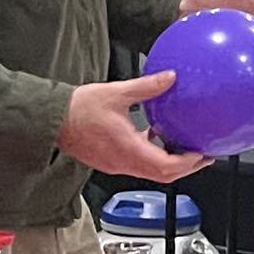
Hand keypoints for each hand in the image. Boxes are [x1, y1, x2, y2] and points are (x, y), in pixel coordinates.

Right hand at [60, 73, 201, 180]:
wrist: (50, 119)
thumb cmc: (77, 109)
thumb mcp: (117, 93)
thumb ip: (147, 86)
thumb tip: (170, 77)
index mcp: (128, 149)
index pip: (166, 166)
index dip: (188, 163)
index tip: (202, 154)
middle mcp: (123, 162)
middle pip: (163, 175)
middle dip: (186, 167)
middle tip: (203, 155)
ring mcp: (116, 164)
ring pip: (151, 172)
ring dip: (170, 163)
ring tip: (185, 147)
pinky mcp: (109, 161)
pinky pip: (138, 164)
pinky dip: (153, 156)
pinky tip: (156, 137)